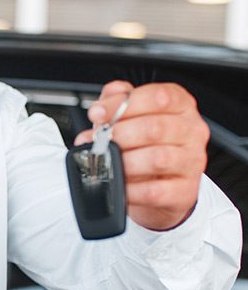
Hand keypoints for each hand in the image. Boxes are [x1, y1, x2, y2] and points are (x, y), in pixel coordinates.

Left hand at [73, 80, 209, 230]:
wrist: (163, 184)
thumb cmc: (147, 144)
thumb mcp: (132, 116)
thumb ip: (117, 102)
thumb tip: (101, 107)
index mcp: (181, 106)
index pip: (158, 97)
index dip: (122, 104)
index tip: (97, 114)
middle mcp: (192, 131)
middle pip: (155, 127)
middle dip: (119, 134)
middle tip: (98, 142)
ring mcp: (192, 161)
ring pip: (157, 159)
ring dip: (124, 161)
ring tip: (107, 163)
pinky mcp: (185, 191)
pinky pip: (154, 191)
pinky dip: (130, 189)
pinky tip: (118, 185)